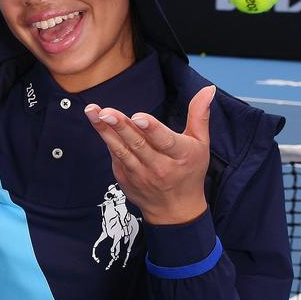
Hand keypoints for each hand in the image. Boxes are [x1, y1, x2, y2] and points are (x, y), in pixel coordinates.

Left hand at [84, 85, 215, 225]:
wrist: (175, 211)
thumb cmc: (190, 171)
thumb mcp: (201, 144)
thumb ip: (200, 115)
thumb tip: (207, 89)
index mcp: (181, 156)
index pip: (165, 141)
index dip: (151, 129)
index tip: (138, 117)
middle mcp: (159, 167)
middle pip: (138, 144)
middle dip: (121, 126)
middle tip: (106, 112)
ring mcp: (140, 175)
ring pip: (122, 150)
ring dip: (105, 131)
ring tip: (93, 113)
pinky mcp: (125, 178)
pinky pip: (115, 156)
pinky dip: (107, 140)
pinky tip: (97, 123)